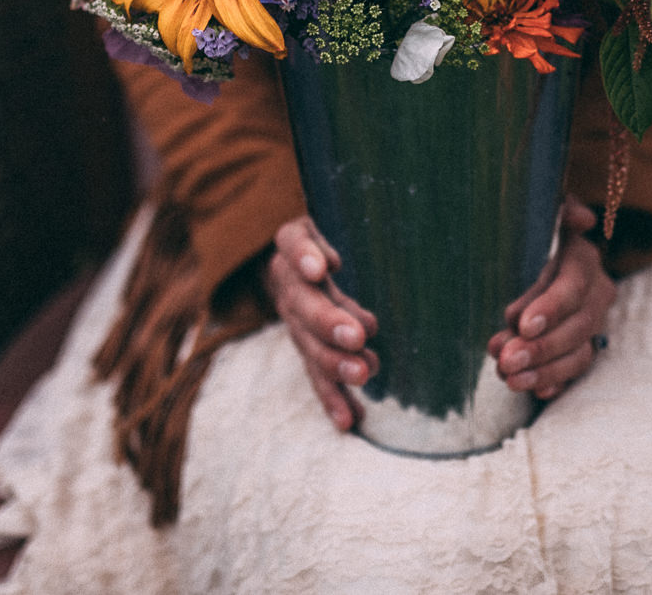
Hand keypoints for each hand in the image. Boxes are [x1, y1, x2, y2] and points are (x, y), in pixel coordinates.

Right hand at [263, 215, 378, 429]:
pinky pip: (315, 375)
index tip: (320, 268)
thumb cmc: (318, 240)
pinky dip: (331, 398)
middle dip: (329, 323)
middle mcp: (290, 288)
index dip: (304, 255)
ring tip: (363, 374)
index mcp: (293, 250)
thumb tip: (330, 266)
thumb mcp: (318, 230)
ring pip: (309, 344)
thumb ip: (321, 245)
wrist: (287, 262)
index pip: (293, 244)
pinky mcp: (306, 346)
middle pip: (304, 305)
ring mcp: (296, 320)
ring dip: (334, 363)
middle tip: (356, 337)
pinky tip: (348, 420)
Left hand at [487, 198, 615, 400]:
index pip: (574, 286)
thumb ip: (561, 211)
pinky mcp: (579, 347)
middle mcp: (595, 294)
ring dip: (545, 371)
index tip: (521, 324)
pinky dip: (554, 383)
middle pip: (578, 327)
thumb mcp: (543, 214)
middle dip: (542, 348)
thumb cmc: (533, 233)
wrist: (533, 253)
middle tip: (506, 360)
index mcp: (584, 260)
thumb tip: (583, 219)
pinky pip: (573, 372)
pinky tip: (532, 390)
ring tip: (509, 379)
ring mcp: (590, 324)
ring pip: (579, 354)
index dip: (551, 307)